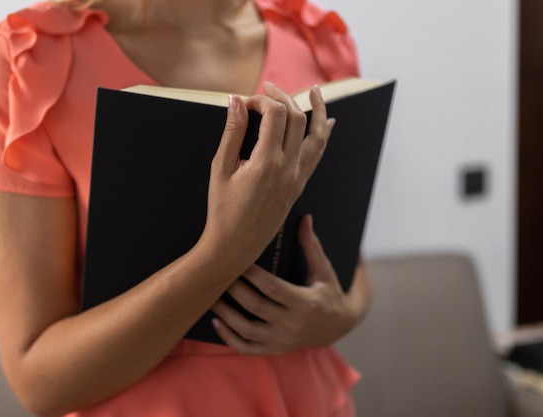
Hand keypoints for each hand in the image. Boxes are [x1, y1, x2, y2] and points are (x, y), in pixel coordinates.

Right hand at [197, 83, 334, 274]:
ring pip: (317, 137)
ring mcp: (297, 178)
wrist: (234, 246)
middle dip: (283, 97)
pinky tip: (328, 124)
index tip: (244, 102)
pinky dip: (323, 136)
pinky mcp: (299, 186)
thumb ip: (231, 132)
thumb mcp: (220, 168)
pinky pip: (317, 155)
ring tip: (316, 91)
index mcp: (266, 163)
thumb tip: (236, 100)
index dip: (261, 99)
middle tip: (267, 89)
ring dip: (318, 111)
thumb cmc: (222, 210)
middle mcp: (288, 169)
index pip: (275, 114)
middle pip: (297, 118)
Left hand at [210, 214, 370, 354]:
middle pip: (255, 307)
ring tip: (210, 297)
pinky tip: (216, 322)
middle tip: (216, 273)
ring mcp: (282, 340)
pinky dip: (229, 337)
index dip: (252, 274)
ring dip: (225, 314)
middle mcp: (293, 325)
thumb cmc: (328, 292)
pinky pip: (247, 348)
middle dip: (234, 289)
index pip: (272, 287)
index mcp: (305, 303)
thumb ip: (311, 246)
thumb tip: (305, 218)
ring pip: (247, 330)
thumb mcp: (323, 270)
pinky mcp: (275, 350)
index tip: (236, 258)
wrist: (339, 326)